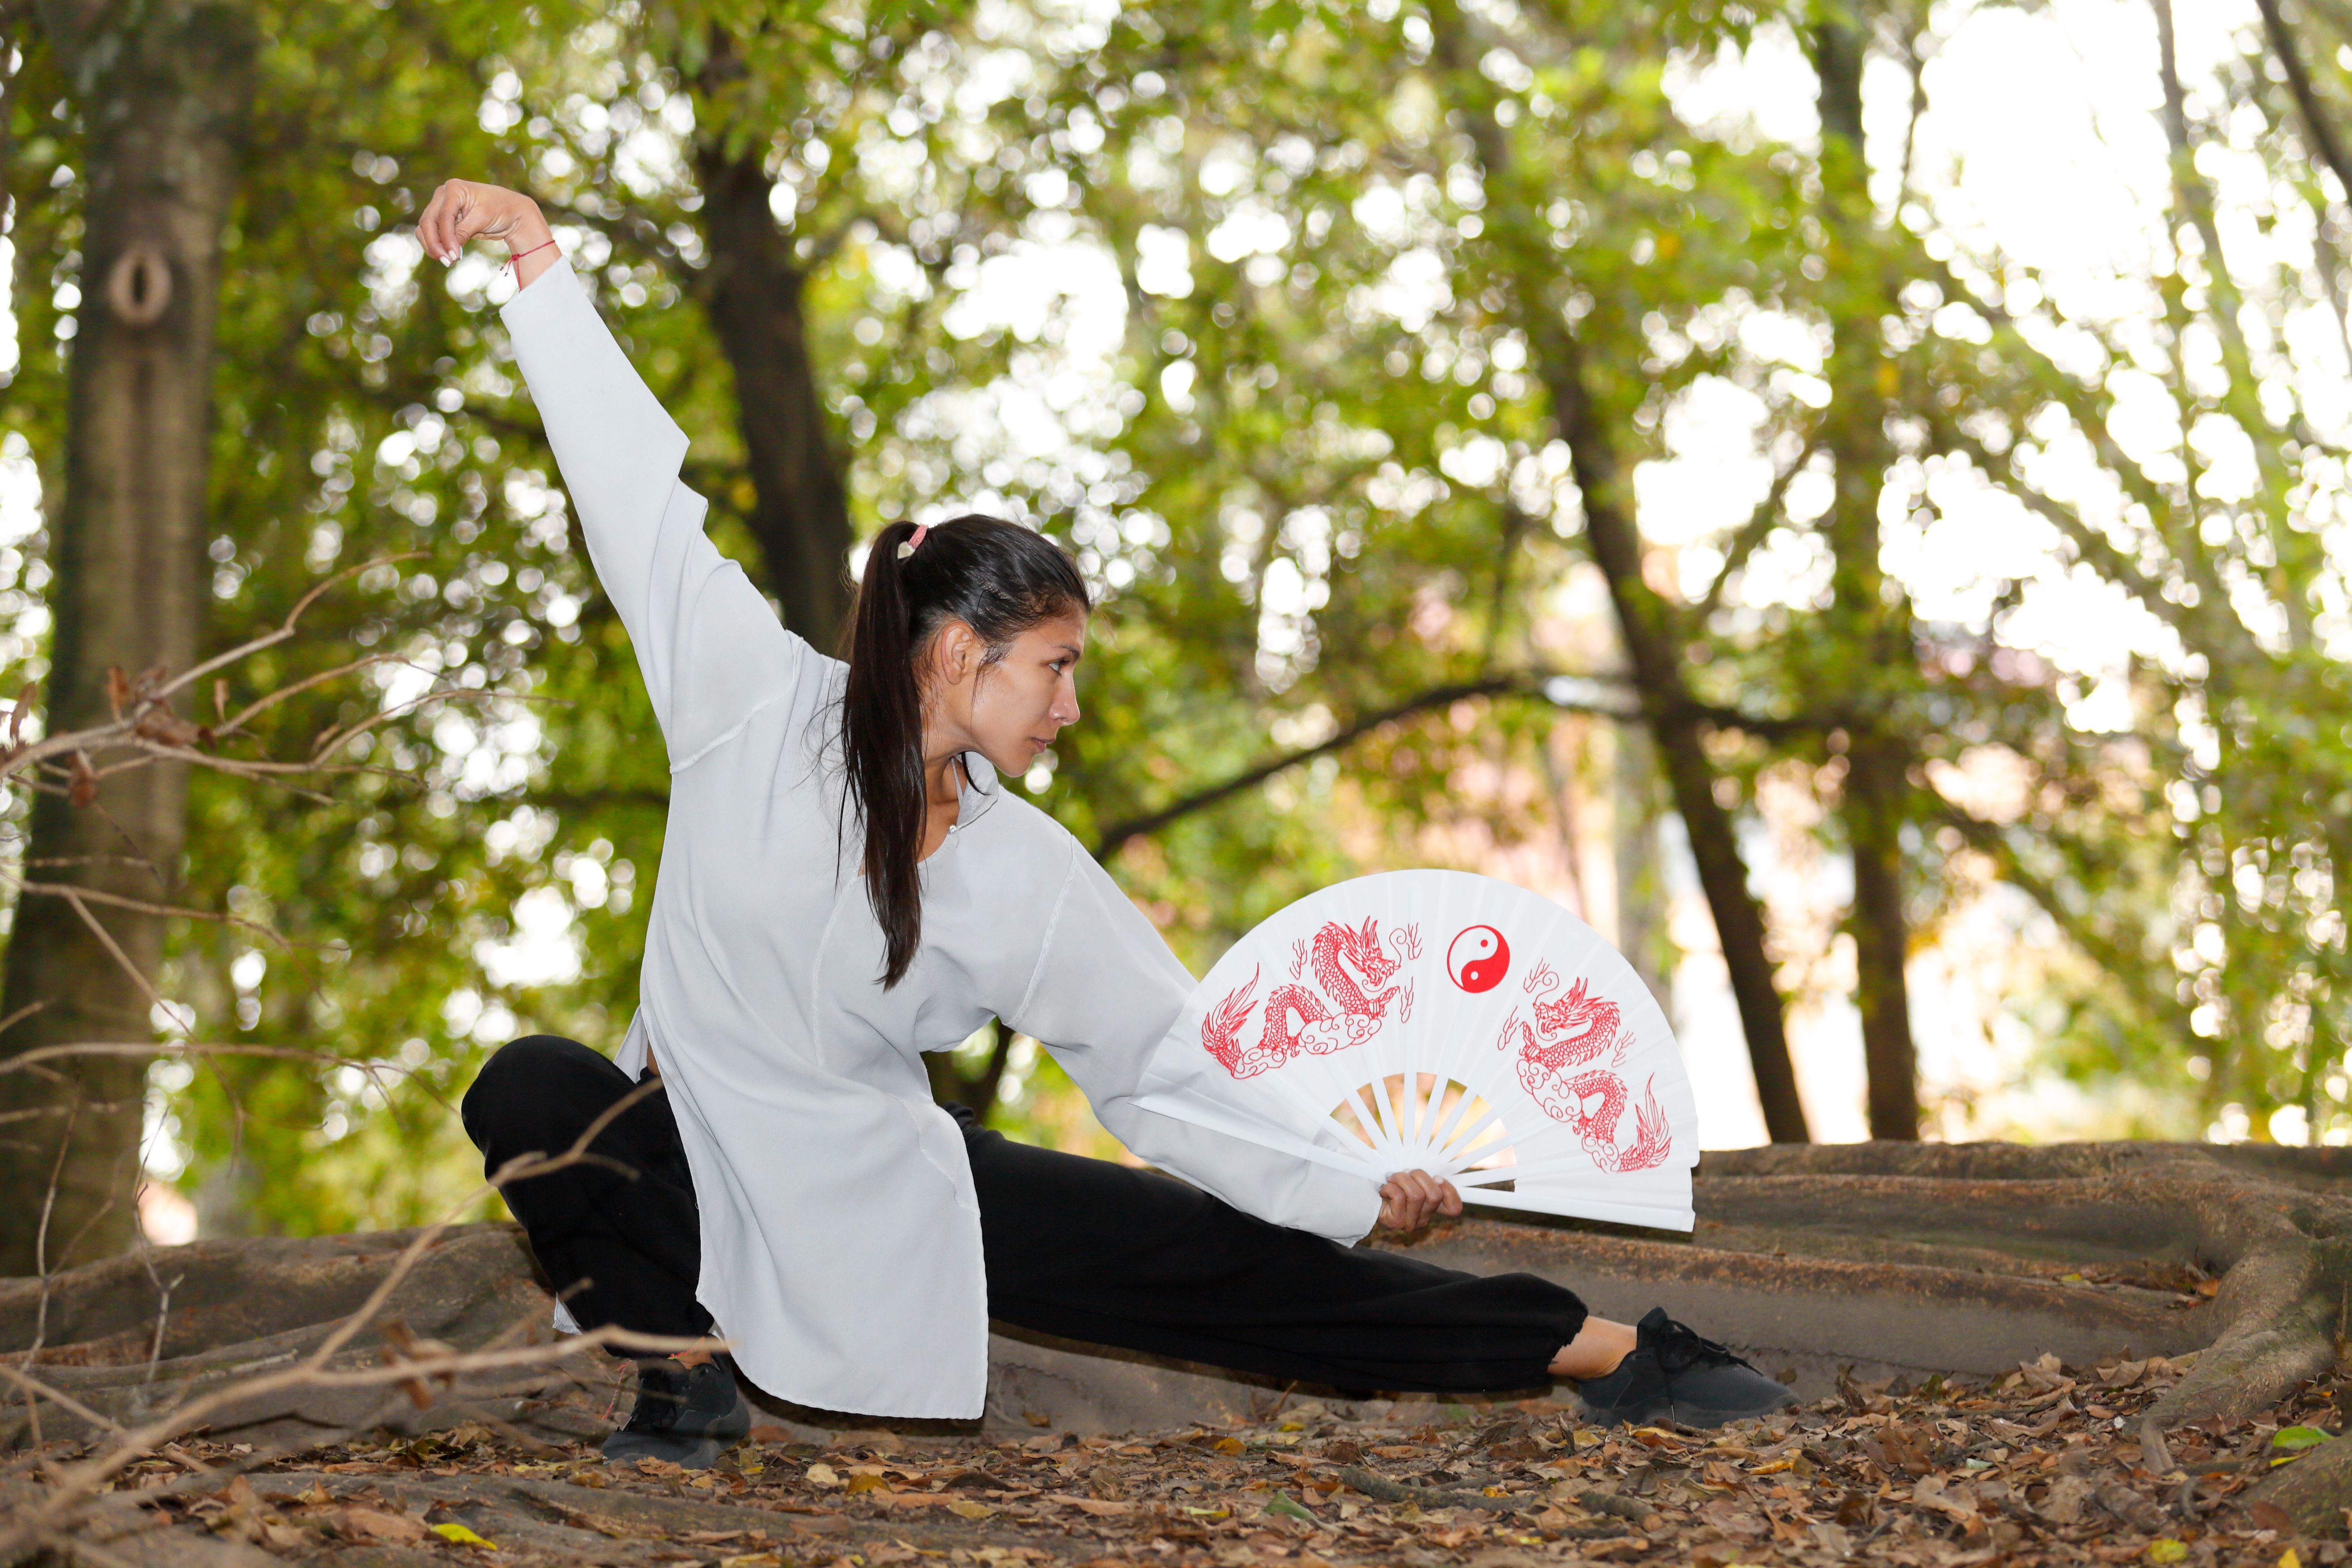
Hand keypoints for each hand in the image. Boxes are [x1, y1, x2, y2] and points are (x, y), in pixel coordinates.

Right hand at [416, 178, 552, 265]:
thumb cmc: (500, 209)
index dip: (446, 238)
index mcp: (454, 188)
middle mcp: (443, 195)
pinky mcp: (443, 218)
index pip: (444, 216)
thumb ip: (464, 231)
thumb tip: (449, 248)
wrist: (510, 211)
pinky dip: (436, 244)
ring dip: (432, 246)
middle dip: (435, 244)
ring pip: (426, 228)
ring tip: (447, 261)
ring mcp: (441, 206)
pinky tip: (446, 256)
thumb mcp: (483, 219)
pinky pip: (432, 232)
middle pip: (428, 221)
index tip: (454, 256)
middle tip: (446, 262)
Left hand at [1377, 1169, 1462, 1231]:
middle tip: (1405, 1172)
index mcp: (1430, 1206)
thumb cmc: (1386, 1178)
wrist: (1360, 1189)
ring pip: (1416, 1194)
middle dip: (1419, 1175)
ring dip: (1401, 1179)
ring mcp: (1409, 1222)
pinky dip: (1390, 1186)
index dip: (1450, 1191)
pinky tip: (1383, 1190)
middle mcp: (1423, 1218)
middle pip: (1434, 1195)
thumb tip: (1437, 1173)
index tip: (1438, 1178)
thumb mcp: (1409, 1173)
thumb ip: (1424, 1175)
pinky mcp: (1396, 1222)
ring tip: (1391, 1179)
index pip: (1454, 1208)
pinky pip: (1400, 1197)